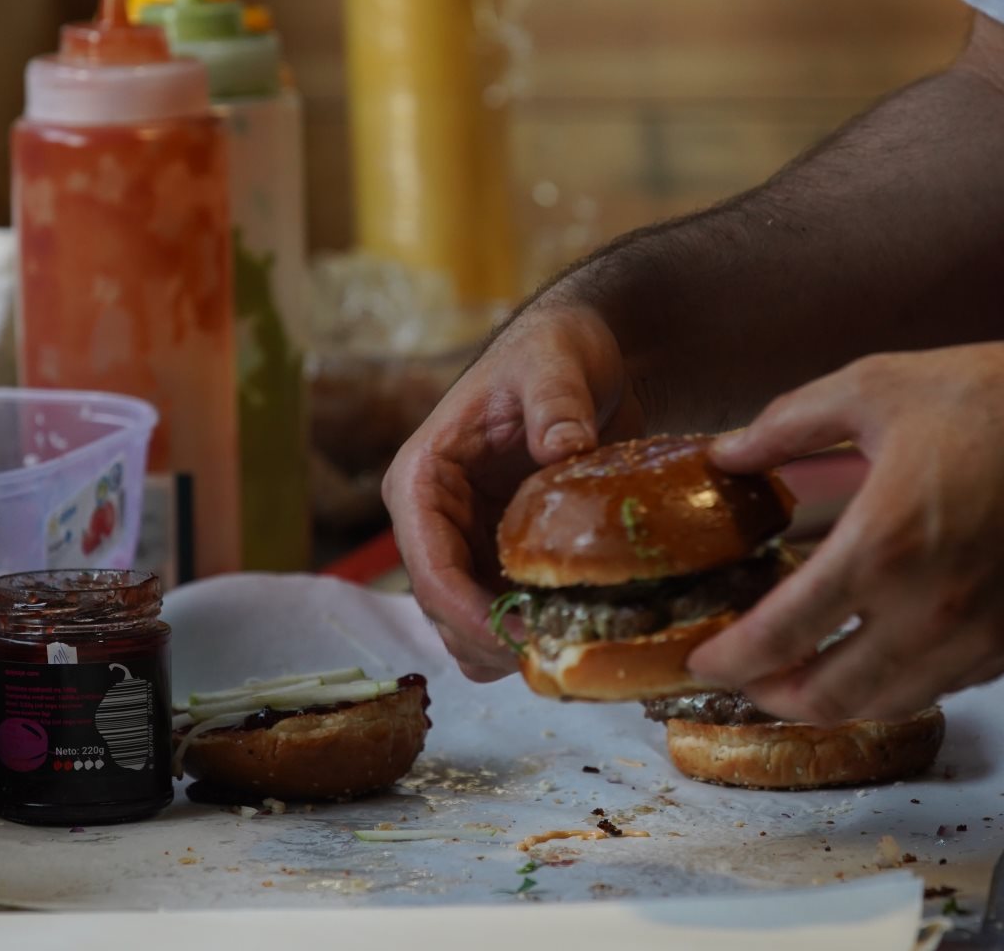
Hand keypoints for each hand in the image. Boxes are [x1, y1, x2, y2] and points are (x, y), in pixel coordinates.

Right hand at [383, 304, 643, 680]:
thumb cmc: (554, 351)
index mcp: (422, 479)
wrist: (582, 356)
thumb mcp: (555, 363)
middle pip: (443, 613)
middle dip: (493, 642)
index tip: (525, 640)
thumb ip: (556, 402)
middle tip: (561, 652)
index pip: (429, 570)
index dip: (470, 616)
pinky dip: (532, 633)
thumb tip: (563, 448)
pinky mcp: (498, 558)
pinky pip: (502, 617)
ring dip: (511, 646)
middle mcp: (431, 521)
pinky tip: (581, 627)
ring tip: (574, 641)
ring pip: (467, 629)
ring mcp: (465, 543)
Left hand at [688, 335, 1003, 722]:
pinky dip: (894, 685)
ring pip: (885, 705)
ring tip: (800, 672)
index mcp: (880, 548)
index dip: (728, 660)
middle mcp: (928, 610)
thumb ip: (786, 427)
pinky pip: (940, 688)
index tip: (700, 659)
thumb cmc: (995, 396)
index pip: (780, 636)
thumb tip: (725, 453)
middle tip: (745, 676)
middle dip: (770, 696)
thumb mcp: (873, 388)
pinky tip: (874, 653)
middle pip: (827, 696)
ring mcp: (979, 637)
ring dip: (831, 700)